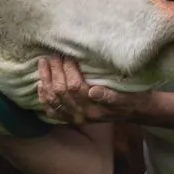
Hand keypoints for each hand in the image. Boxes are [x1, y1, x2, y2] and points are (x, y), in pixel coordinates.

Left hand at [37, 55, 151, 124]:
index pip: (75, 87)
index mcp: (95, 109)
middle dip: (55, 71)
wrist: (134, 111)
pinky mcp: (71, 119)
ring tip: (43, 63)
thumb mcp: (126, 97)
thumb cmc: (131, 99)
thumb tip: (93, 92)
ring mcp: (75, 118)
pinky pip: (52, 112)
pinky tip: (40, 85)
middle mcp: (82, 115)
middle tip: (54, 55)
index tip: (68, 54)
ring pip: (53, 100)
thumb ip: (111, 96)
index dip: (69, 69)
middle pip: (61, 92)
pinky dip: (44, 99)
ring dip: (45, 80)